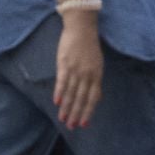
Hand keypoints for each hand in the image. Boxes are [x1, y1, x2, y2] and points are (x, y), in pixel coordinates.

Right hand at [53, 14, 103, 129]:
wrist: (81, 28)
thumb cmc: (89, 47)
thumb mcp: (97, 64)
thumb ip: (95, 81)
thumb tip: (95, 98)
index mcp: (97, 75)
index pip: (93, 98)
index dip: (88, 112)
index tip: (84, 124)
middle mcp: (87, 74)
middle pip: (81, 98)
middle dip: (76, 114)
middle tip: (71, 127)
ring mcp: (75, 69)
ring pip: (71, 93)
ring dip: (66, 108)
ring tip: (62, 119)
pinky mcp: (64, 64)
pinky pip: (62, 81)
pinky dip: (60, 93)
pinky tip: (57, 102)